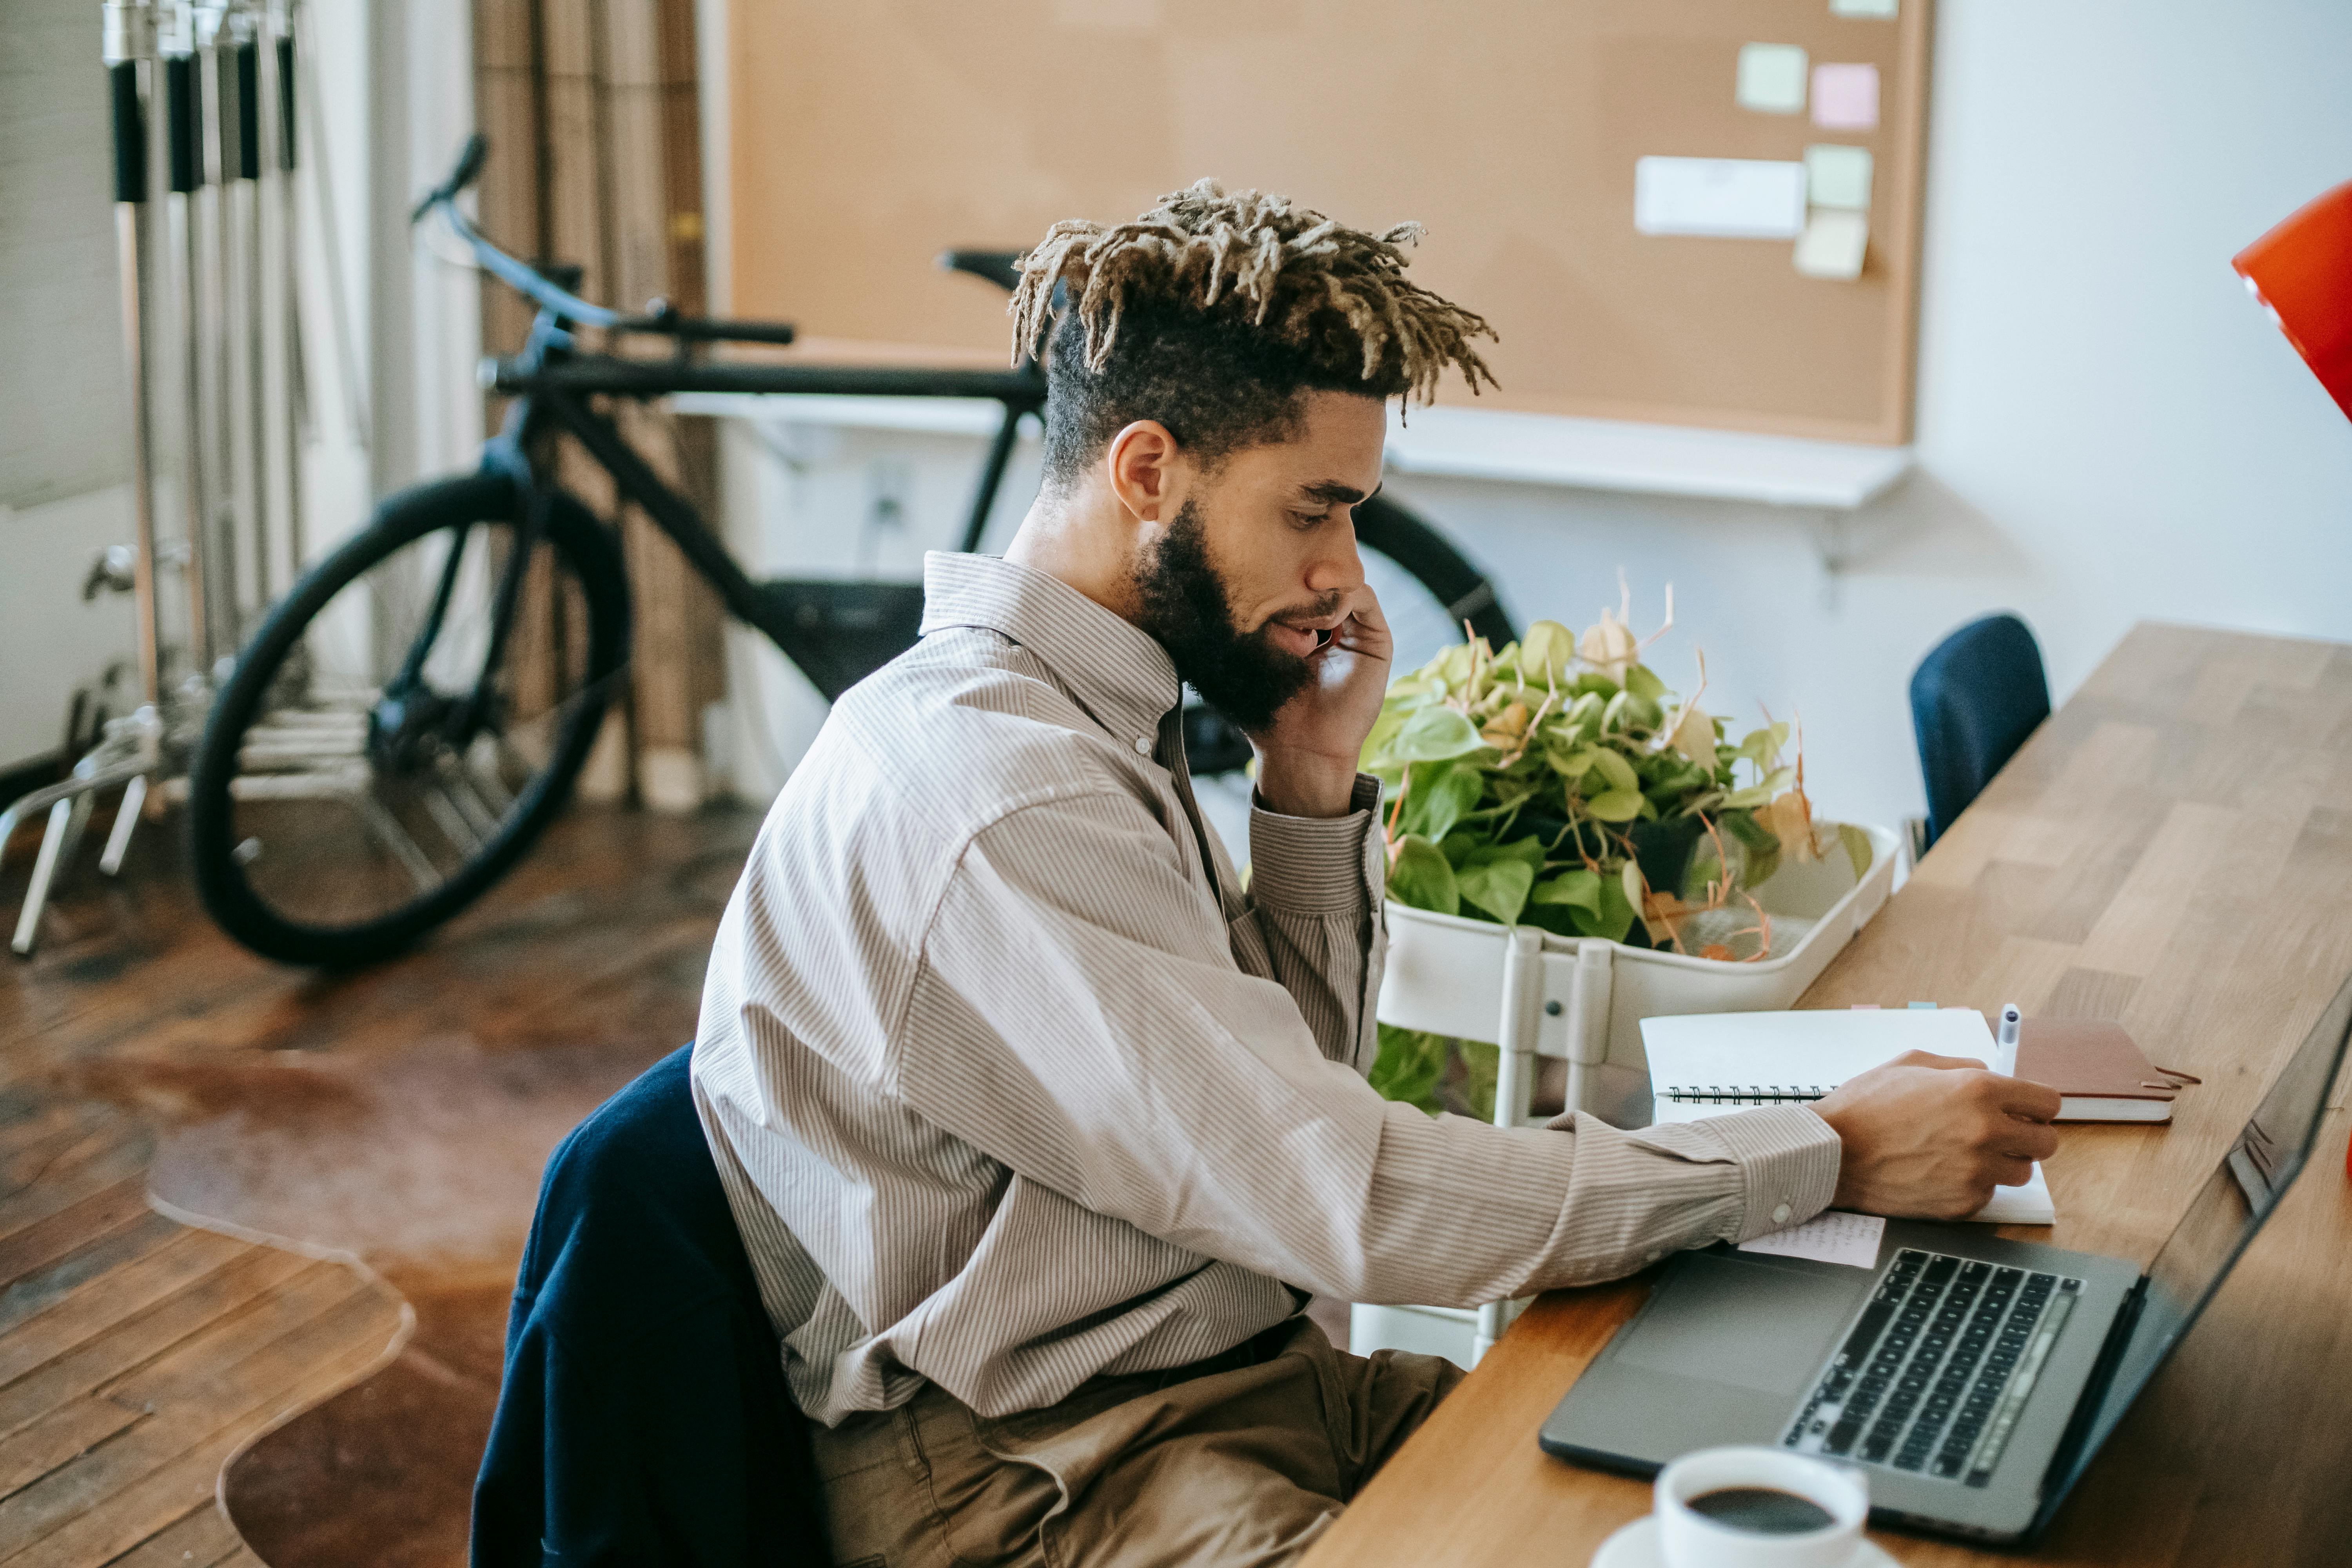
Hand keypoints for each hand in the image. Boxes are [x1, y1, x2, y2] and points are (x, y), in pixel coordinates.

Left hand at [1253, 586, 1392, 817]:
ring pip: (1342, 583)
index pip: (1299, 583)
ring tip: (1297, 605)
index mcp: (1305, 627)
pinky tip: (1319, 619)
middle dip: (1301, 572)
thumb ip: (1266, 619)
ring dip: (1318, 588)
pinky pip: (1363, 598)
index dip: (1282, 573)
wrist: (1303, 746)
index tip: (1258, 572)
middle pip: (1324, 578)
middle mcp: (1334, 624)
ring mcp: (1357, 629)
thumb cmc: (1273, 706)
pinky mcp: (1376, 638)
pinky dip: (1340, 598)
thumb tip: (1248, 577)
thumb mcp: (1262, 654)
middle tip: (1277, 571)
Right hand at [1811, 1051, 2062, 1220]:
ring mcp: (1976, 1172)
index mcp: (1978, 1091)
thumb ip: (1960, 1065)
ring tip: (1966, 1154)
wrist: (1832, 1154)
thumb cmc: (1865, 1106)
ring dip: (2002, 1162)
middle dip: (2028, 1135)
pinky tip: (1942, 1172)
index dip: (2036, 1105)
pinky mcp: (1963, 1203)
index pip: (2048, 1102)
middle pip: (2046, 1142)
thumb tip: (1991, 1073)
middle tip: (2002, 1133)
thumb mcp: (1911, 1064)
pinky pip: (1988, 1194)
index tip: (2025, 1109)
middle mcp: (1985, 1132)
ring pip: (2021, 1172)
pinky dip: (1972, 1184)